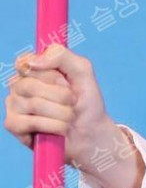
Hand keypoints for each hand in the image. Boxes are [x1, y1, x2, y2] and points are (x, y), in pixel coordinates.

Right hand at [4, 42, 121, 173]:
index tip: (66, 82)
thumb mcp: (82, 70)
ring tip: (69, 117)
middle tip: (72, 101)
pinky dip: (53, 126)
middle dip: (62, 96)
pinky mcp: (12, 124)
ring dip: (62, 113)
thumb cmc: (85, 100)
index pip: (26, 63)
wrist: (91, 131)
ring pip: (34, 104)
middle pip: (31, 85)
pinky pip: (30, 122)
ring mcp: (13, 104)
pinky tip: (59, 128)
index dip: (51, 75)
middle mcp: (18, 84)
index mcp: (31, 68)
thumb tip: (32, 62)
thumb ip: (60, 55)